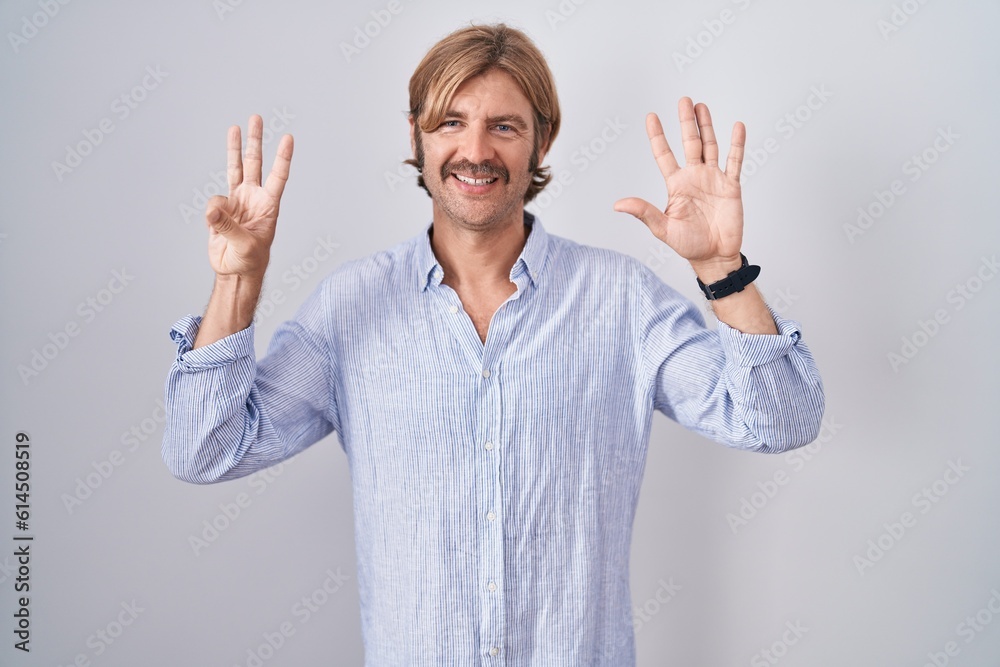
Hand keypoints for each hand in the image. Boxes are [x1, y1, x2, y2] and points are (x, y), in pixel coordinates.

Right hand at [205, 115, 293, 278]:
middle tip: (257, 118)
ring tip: (235, 127)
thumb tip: (213, 209)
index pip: (278, 177)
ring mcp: (237, 201)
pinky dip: (211, 210)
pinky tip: (215, 225)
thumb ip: (228, 226)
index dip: (283, 157)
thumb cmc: (250, 260)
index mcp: (268, 206)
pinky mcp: (221, 209)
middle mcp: (253, 198)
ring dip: (235, 148)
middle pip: (255, 163)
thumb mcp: (244, 245)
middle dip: (256, 141)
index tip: (288, 138)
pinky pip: (213, 200)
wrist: (235, 271)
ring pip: (235, 168)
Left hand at [614, 98, 744, 276]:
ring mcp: (713, 179)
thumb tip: (618, 204)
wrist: (715, 257)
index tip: (651, 117)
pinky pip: (735, 161)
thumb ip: (644, 212)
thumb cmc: (688, 245)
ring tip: (701, 107)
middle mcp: (694, 177)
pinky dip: (737, 144)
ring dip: (707, 126)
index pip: (664, 155)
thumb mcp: (663, 228)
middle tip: (684, 100)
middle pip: (689, 143)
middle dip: (686, 122)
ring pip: (710, 146)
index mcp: (676, 185)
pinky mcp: (731, 186)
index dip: (658, 136)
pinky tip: (737, 127)